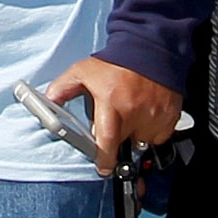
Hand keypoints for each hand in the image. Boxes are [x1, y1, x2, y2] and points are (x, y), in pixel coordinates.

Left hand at [34, 56, 182, 174]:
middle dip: (116, 138)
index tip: (102, 168)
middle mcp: (134, 111)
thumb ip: (62, 88)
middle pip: (122, 143)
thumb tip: (48, 103)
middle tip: (114, 120)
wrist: (150, 49)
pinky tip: (144, 112)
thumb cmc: (115, 63)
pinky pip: (158, 135)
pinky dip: (150, 129)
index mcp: (112, 103)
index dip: (104, 161)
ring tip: (129, 112)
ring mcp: (154, 115)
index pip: (107, 143)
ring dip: (133, 133)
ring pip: (141, 140)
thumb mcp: (82, 71)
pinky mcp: (169, 116)